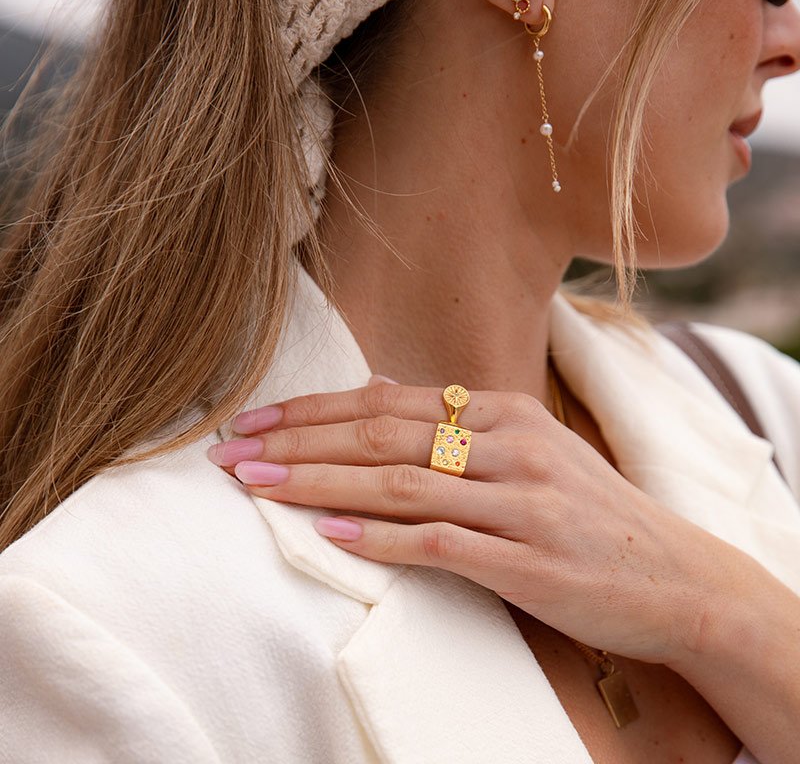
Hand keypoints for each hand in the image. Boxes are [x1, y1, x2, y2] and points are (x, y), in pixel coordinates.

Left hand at [206, 376, 739, 667]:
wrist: (676, 575)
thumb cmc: (588, 511)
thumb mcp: (529, 448)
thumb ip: (456, 422)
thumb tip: (378, 393)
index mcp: (504, 412)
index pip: (386, 401)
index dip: (312, 410)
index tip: (255, 421)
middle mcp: (509, 445)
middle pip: (382, 434)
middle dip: (298, 441)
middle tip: (232, 451)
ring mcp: (520, 500)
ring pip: (400, 482)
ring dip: (319, 483)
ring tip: (256, 486)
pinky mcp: (528, 559)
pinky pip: (439, 542)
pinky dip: (378, 537)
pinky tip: (329, 534)